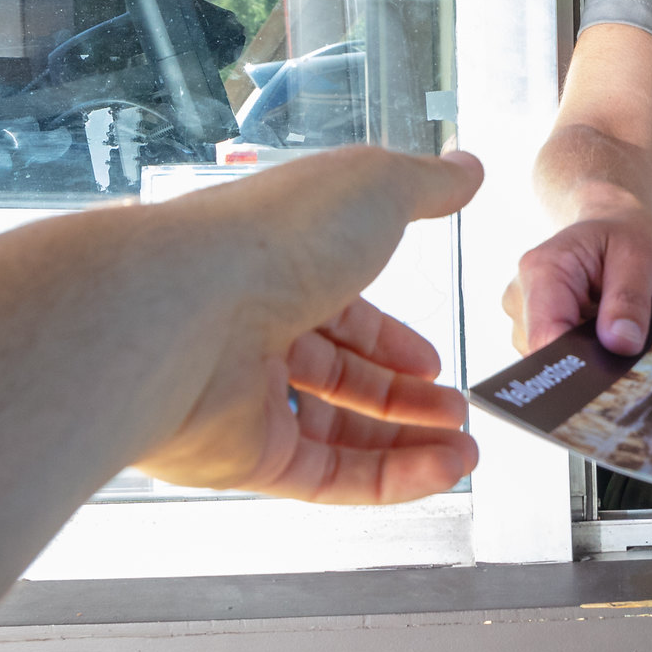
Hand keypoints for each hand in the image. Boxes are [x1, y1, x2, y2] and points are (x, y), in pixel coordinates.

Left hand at [130, 147, 484, 503]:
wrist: (185, 312)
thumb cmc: (271, 240)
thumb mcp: (373, 188)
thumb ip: (426, 186)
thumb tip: (466, 170)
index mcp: (277, 266)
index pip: (339, 309)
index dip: (390, 336)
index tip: (432, 359)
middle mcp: (255, 330)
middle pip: (340, 377)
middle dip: (405, 397)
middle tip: (454, 411)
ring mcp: (247, 397)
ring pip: (338, 433)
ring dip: (407, 444)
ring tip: (464, 452)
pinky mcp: (245, 456)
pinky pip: (327, 477)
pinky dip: (390, 481)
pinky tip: (440, 472)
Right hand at [502, 214, 651, 356]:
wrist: (610, 223)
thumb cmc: (623, 235)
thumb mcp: (640, 258)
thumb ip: (629, 301)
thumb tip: (621, 344)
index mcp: (542, 270)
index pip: (545, 336)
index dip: (577, 361)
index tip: (609, 367)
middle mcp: (520, 293)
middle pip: (545, 352)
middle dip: (585, 355)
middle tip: (621, 336)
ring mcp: (521, 311)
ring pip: (549, 356)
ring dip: (584, 350)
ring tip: (608, 322)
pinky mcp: (529, 324)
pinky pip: (554, 351)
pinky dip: (579, 347)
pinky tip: (596, 327)